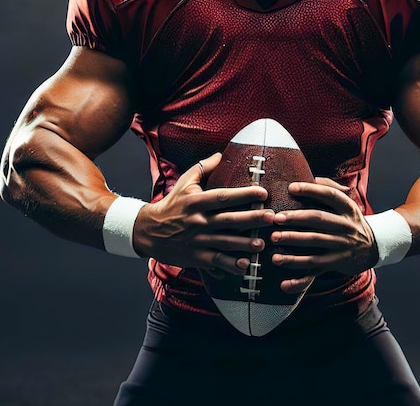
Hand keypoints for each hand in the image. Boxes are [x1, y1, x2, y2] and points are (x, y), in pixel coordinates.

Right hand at [133, 153, 273, 274]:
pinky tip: (245, 265)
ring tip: (262, 244)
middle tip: (271, 217)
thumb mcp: (184, 183)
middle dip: (251, 218)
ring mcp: (198, 240)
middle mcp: (198, 221)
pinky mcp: (196, 257)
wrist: (148, 231)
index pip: (223, 197)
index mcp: (196, 201)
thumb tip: (220, 154)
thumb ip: (202, 168)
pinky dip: (230, 265)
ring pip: (225, 243)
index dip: (244, 194)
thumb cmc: (171, 204)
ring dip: (244, 244)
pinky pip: (216, 262)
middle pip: (228, 219)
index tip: (263, 192)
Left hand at [270, 177, 377, 293]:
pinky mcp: (335, 264)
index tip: (291, 187)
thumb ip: (327, 189)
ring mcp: (340, 247)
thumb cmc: (349, 219)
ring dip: (293, 245)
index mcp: (347, 208)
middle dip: (296, 219)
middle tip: (275, 219)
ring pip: (314, 246)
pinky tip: (283, 284)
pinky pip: (315, 272)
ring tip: (274, 242)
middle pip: (319, 220)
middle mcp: (345, 227)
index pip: (329, 195)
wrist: (375, 246)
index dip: (311, 190)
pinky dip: (299, 280)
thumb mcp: (346, 203)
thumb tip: (304, 176)